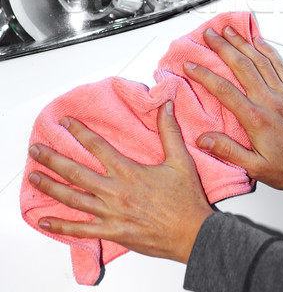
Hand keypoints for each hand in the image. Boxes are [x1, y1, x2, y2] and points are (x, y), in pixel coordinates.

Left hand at [28, 101, 212, 263]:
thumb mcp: (180, 160)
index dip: (79, 132)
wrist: (191, 234)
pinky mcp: (111, 232)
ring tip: (34, 176)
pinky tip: (45, 221)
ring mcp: (110, 213)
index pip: (97, 147)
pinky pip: (80, 230)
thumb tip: (166, 106)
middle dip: (53, 159)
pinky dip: (60, 226)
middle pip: (76, 172)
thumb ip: (169, 132)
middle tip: (36, 149)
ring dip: (51, 186)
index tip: (65, 123)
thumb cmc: (185, 199)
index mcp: (129, 171)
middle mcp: (114, 191)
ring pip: (73, 198)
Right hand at [183, 27, 282, 195]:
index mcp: (256, 119)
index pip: (224, 90)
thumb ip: (228, 152)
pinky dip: (268, 50)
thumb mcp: (256, 168)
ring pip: (260, 60)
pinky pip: (280, 65)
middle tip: (209, 34)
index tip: (190, 65)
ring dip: (242, 43)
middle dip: (223, 47)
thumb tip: (204, 140)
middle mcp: (270, 101)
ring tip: (229, 31)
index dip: (204, 75)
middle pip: (241, 66)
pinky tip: (259, 41)